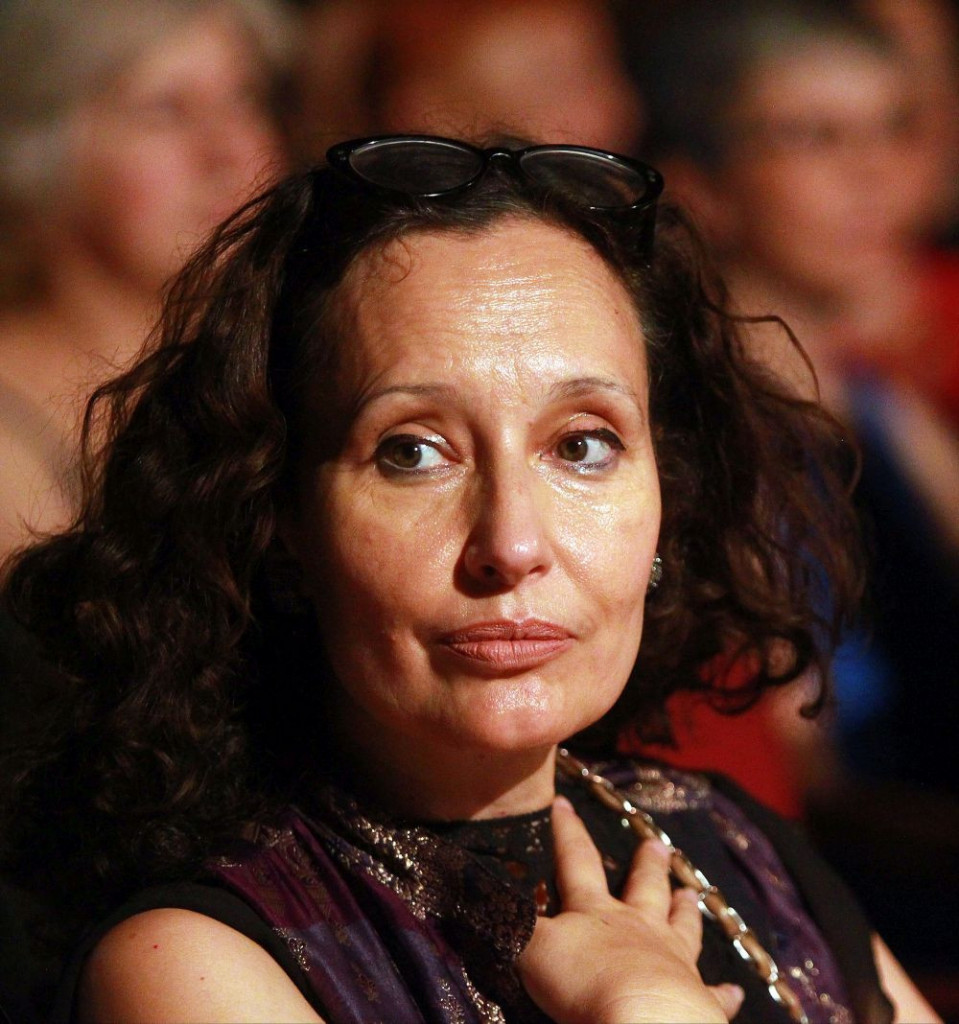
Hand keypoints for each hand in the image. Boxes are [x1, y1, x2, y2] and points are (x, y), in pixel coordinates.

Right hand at [516, 796, 743, 1023]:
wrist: (644, 1021)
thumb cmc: (585, 981)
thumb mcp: (533, 948)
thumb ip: (513, 921)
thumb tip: (480, 887)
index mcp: (596, 912)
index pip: (576, 861)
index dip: (567, 832)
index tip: (563, 803)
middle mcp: (638, 927)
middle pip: (643, 887)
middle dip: (646, 864)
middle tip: (656, 842)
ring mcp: (673, 961)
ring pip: (681, 927)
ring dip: (684, 909)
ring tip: (691, 892)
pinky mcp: (697, 1000)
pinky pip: (713, 993)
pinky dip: (723, 991)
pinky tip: (734, 988)